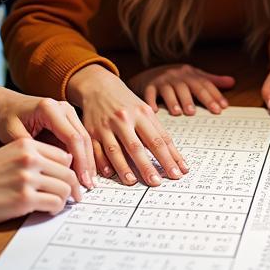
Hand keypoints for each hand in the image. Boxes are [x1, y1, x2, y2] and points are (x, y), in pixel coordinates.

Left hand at [0, 80, 95, 189]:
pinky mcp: (69, 119)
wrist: (6, 104)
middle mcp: (63, 108)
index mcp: (49, 109)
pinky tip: (82, 172)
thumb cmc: (7, 117)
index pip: (72, 137)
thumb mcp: (12, 134)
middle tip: (88, 185)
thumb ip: (31, 150)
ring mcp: (68, 112)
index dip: (79, 161)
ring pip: (85, 139)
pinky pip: (80, 139)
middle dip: (87, 163)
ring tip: (88, 182)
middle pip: (83, 138)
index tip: (80, 180)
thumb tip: (52, 169)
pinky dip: (82, 156)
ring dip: (87, 161)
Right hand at [0, 137, 80, 225]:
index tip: (72, 179)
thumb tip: (60, 169)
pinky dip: (56, 209)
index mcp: (26, 144)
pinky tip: (48, 210)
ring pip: (65, 188)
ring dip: (65, 198)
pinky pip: (55, 203)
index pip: (63, 154)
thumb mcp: (6, 154)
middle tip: (76, 196)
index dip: (70, 168)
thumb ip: (31, 157)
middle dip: (74, 186)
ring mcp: (27, 178)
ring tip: (59, 203)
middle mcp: (29, 158)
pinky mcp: (24, 199)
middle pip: (68, 171)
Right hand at [68, 65, 186, 185]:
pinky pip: (97, 150)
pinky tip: (108, 173)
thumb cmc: (126, 102)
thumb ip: (157, 132)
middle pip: (137, 147)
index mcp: (141, 114)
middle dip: (147, 166)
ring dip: (124, 168)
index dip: (169, 158)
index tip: (177, 172)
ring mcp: (106, 126)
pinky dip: (102, 163)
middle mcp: (124, 119)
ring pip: (115, 150)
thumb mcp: (145, 111)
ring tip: (133, 182)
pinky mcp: (91, 132)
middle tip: (157, 182)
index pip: (158, 140)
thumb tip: (174, 157)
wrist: (99, 86)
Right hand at [129, 64, 234, 115]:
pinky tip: (154, 110)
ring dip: (173, 101)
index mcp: (189, 73)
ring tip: (178, 113)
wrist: (148, 75)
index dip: (213, 95)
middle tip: (196, 113)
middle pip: (187, 87)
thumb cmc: (175, 79)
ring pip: (168, 90)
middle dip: (192, 99)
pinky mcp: (148, 86)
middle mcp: (176, 75)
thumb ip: (212, 80)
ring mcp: (161, 80)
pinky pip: (149, 94)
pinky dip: (151, 101)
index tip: (222, 108)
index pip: (204, 84)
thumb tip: (232, 82)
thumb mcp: (193, 76)